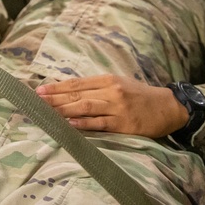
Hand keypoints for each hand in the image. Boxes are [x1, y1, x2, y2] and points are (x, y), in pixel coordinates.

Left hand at [36, 74, 188, 137]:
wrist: (168, 107)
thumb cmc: (139, 95)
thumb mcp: (118, 84)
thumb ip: (97, 87)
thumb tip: (70, 91)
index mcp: (108, 80)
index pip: (76, 83)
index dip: (57, 87)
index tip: (39, 90)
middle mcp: (111, 91)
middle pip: (77, 95)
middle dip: (55, 98)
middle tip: (36, 101)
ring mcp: (117, 107)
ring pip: (85, 107)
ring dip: (64, 110)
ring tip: (47, 112)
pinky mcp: (124, 124)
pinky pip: (100, 123)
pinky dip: (84, 124)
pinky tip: (70, 124)